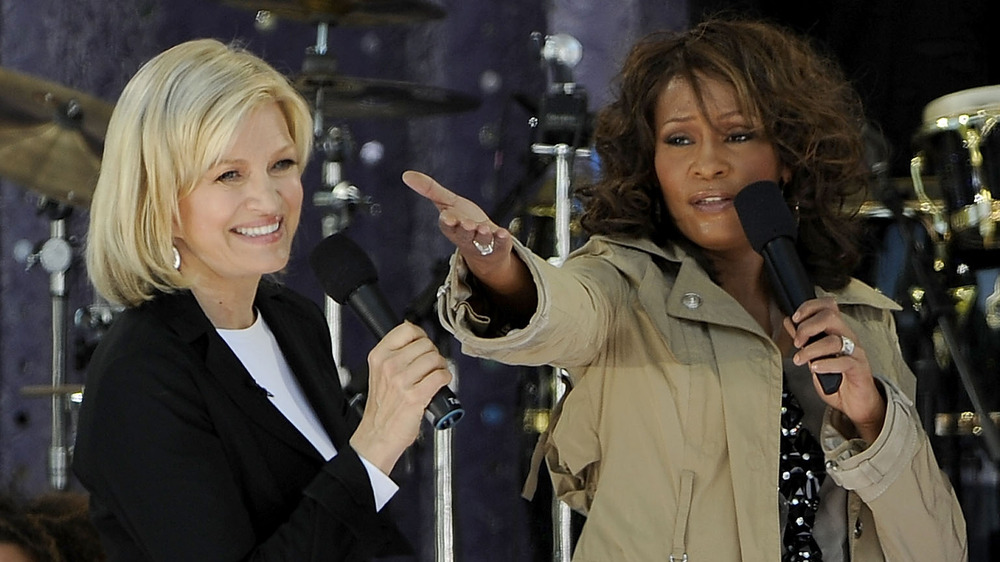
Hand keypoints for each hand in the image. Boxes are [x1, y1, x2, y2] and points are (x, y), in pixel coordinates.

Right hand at [349, 322, 451, 473]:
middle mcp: (389, 366)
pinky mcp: (415, 396)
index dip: (421, 336)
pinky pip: (440, 376)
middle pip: (425, 344)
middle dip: (433, 354)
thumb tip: (418, 337)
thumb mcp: (380, 373)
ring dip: (441, 367)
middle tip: (430, 367)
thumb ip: (395, 354)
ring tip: (434, 377)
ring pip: (435, 359)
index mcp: (379, 356)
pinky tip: (439, 385)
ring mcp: (401, 381)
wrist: (378, 435)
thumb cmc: (382, 407)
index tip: (423, 346)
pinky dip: (446, 379)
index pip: (407, 329)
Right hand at [402, 171, 536, 315]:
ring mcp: (483, 244)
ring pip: (482, 241)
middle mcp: (466, 238)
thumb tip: (406, 175)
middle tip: (468, 225)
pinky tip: (503, 233)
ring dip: (483, 235)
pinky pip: (501, 244)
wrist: (485, 247)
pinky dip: (502, 239)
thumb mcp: (447, 203)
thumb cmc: (463, 221)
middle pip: (463, 235)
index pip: (447, 225)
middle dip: (465, 230)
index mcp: (452, 227)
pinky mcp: (499, 246)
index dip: (448, 221)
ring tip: (485, 229)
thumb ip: (430, 190)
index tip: (448, 218)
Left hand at [785, 298, 886, 442]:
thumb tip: (789, 322)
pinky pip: (844, 361)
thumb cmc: (837, 378)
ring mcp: (855, 352)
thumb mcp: (814, 356)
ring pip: (834, 340)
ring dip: (811, 350)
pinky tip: (815, 368)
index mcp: (837, 331)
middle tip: (797, 342)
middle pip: (830, 316)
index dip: (809, 307)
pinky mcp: (859, 368)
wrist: (856, 402)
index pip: (828, 306)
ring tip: (800, 360)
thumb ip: (804, 339)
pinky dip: (825, 364)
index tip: (794, 319)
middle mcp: (848, 337)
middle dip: (807, 327)